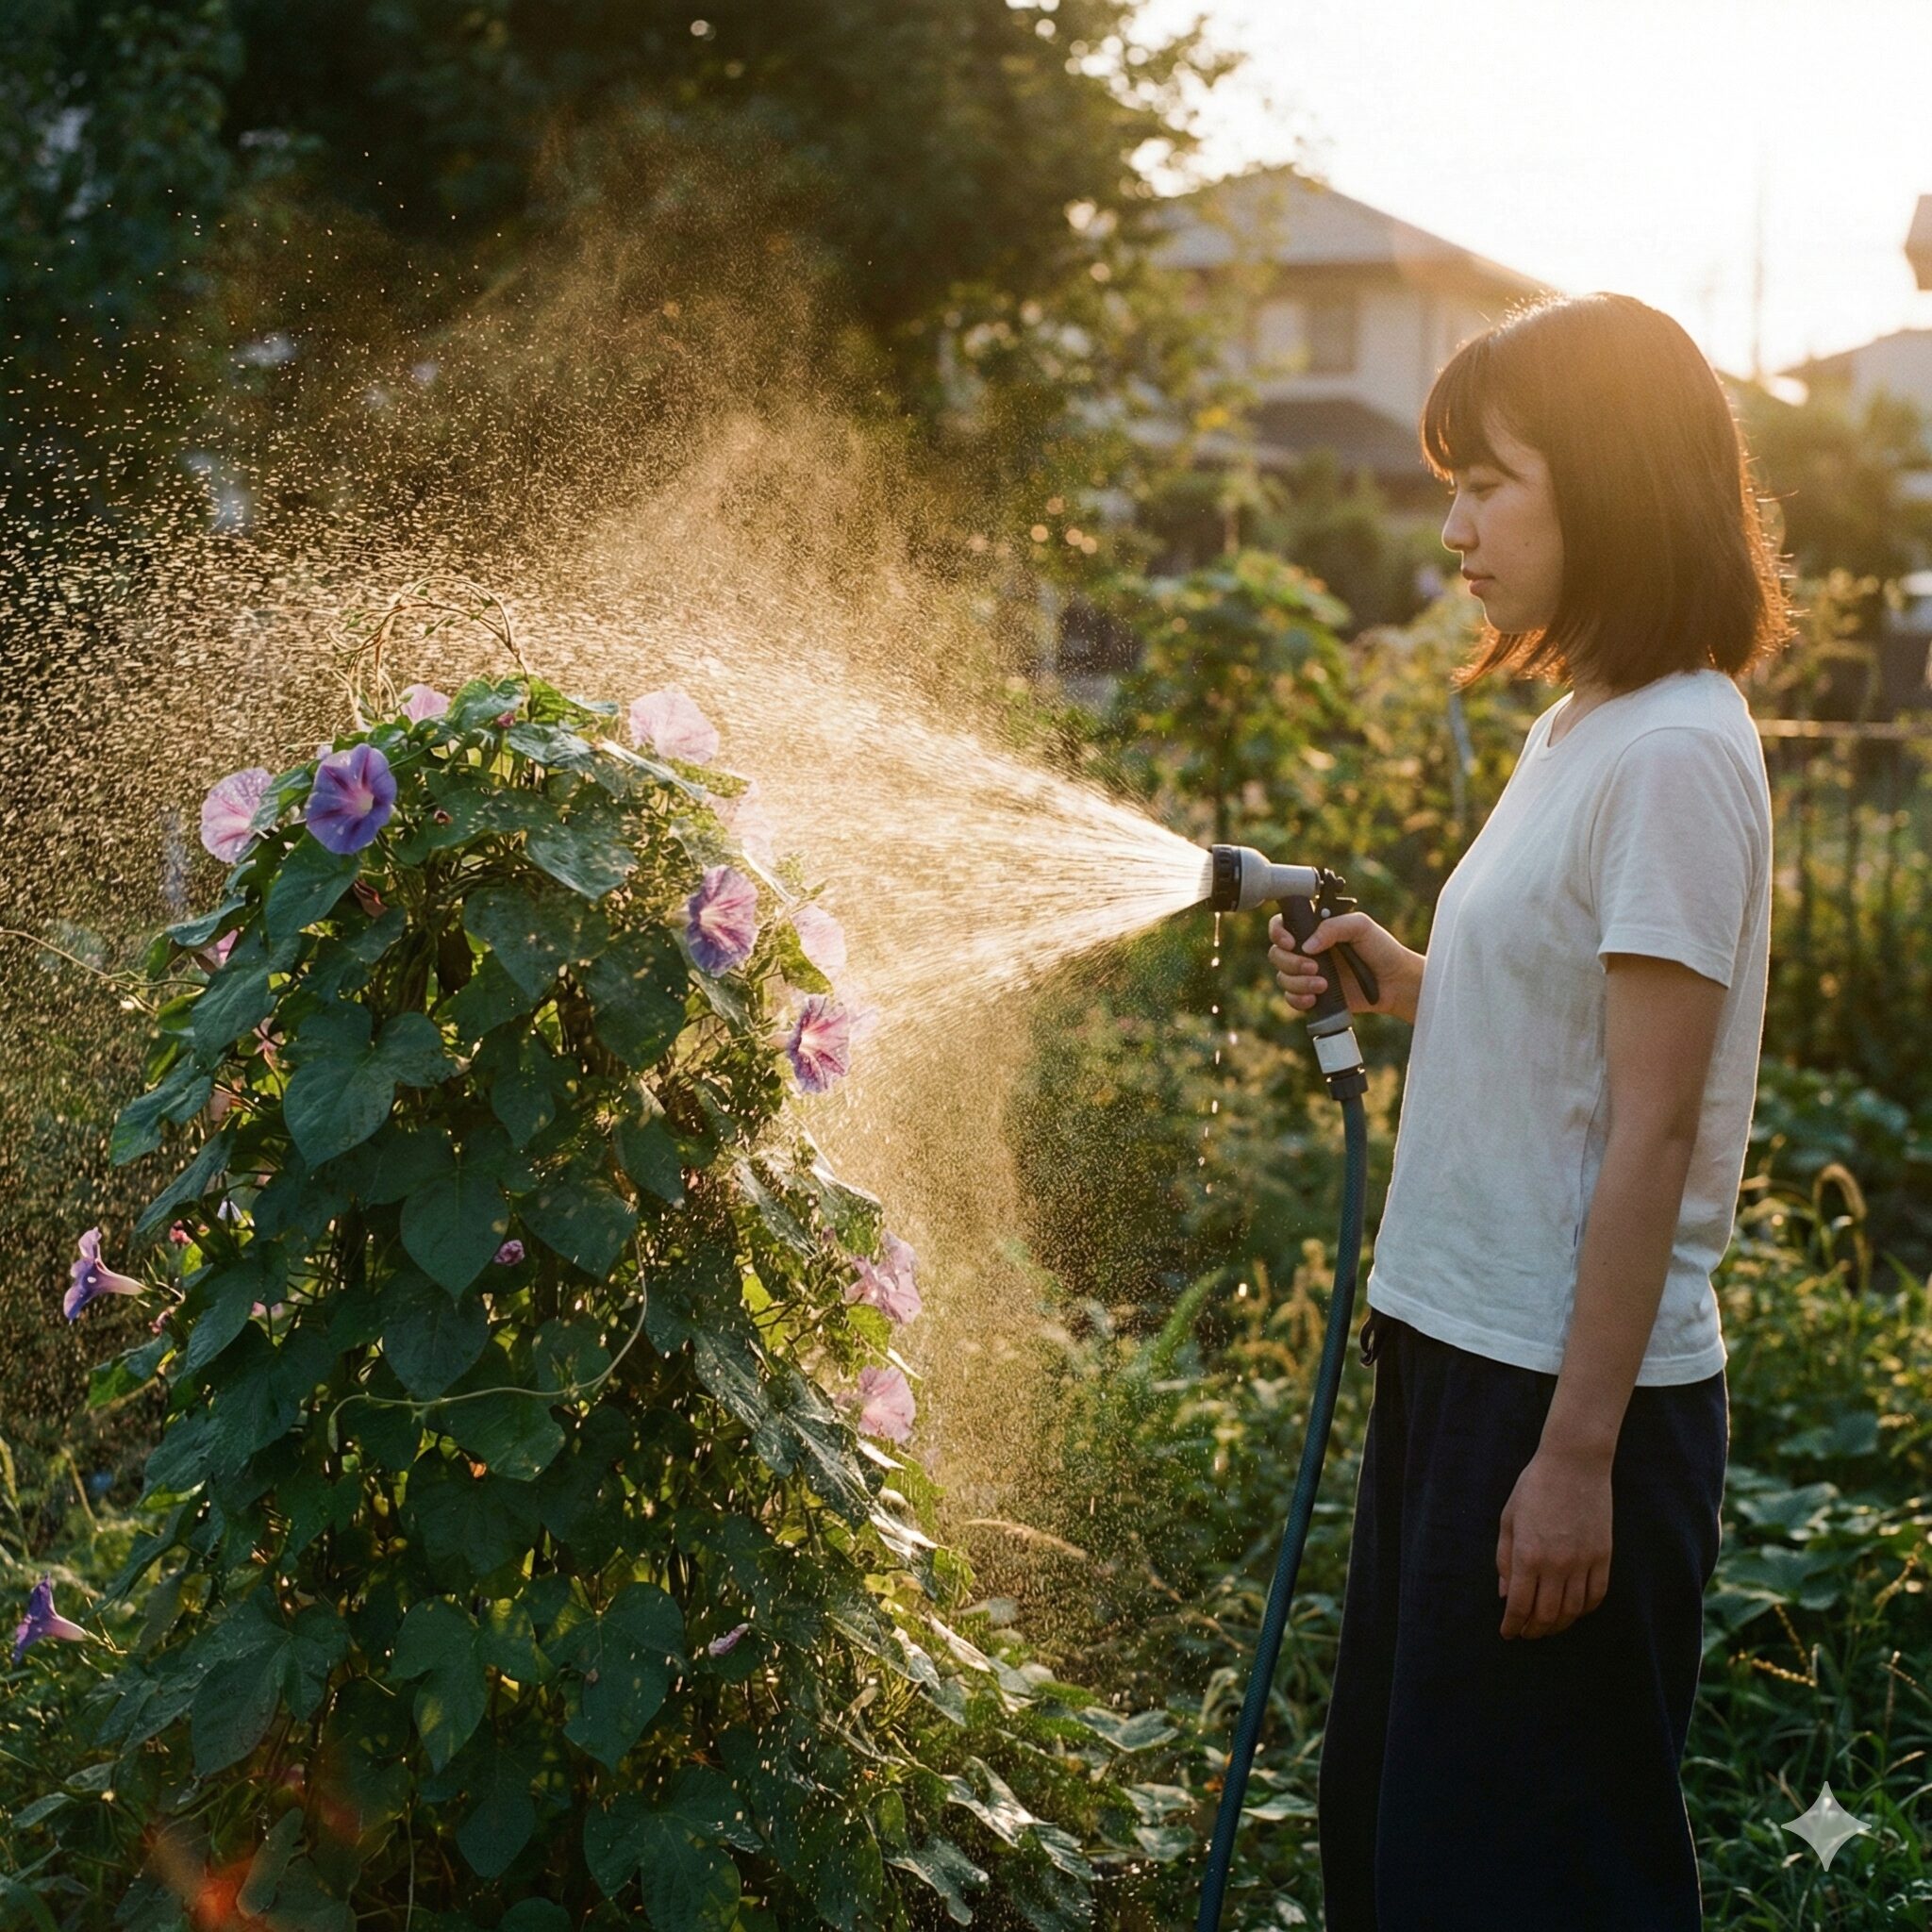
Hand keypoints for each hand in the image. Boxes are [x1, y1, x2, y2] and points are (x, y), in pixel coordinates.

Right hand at [1268, 910, 1422, 1024]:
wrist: (1396, 982)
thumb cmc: (1382, 949)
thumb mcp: (1360, 927)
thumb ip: (1332, 927)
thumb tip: (1306, 946)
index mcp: (1315, 928)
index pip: (1282, 925)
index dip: (1278, 932)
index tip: (1291, 942)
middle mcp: (1308, 950)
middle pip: (1277, 954)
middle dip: (1291, 962)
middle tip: (1315, 966)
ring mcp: (1309, 973)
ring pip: (1282, 977)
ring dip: (1298, 982)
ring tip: (1323, 985)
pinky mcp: (1313, 994)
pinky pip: (1291, 998)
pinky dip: (1297, 999)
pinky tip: (1314, 998)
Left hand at [1496, 1446, 1612, 1638]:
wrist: (1574, 1464)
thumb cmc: (1535, 1487)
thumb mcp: (1509, 1519)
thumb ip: (1505, 1559)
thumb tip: (1505, 1595)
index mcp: (1529, 1554)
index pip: (1520, 1605)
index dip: (1512, 1625)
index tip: (1508, 1633)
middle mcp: (1557, 1564)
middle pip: (1547, 1615)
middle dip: (1534, 1630)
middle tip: (1526, 1633)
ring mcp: (1584, 1562)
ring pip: (1573, 1610)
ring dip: (1558, 1624)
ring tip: (1547, 1626)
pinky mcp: (1604, 1557)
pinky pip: (1597, 1595)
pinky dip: (1585, 1610)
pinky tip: (1574, 1611)